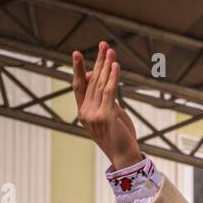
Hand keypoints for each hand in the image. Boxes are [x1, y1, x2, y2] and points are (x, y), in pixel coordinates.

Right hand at [72, 41, 141, 168]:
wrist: (125, 158)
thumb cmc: (120, 137)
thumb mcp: (110, 115)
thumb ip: (106, 99)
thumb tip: (105, 81)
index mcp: (83, 112)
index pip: (79, 86)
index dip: (78, 69)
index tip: (77, 53)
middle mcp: (85, 113)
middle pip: (91, 81)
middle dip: (98, 61)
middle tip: (103, 44)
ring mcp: (94, 115)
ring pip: (100, 84)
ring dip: (106, 65)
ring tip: (110, 50)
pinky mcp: (106, 117)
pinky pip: (109, 92)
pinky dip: (112, 77)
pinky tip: (115, 65)